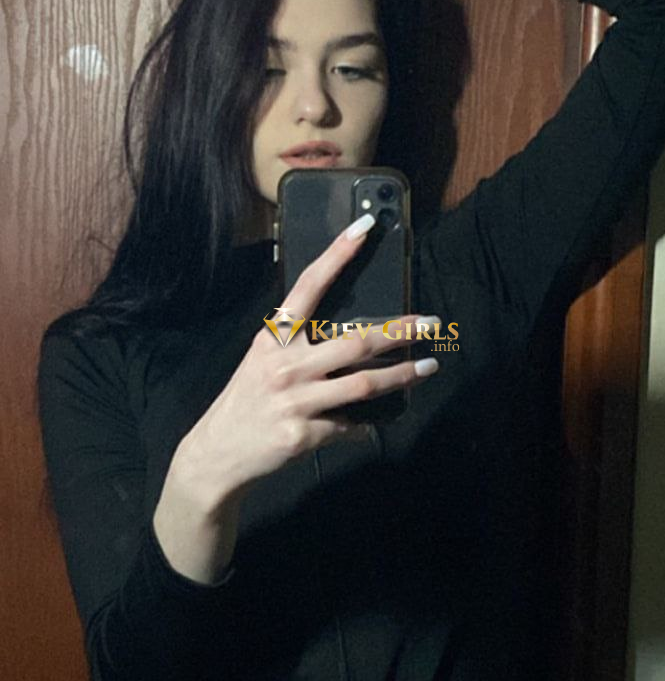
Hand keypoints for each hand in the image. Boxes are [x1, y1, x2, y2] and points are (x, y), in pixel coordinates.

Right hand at [174, 217, 439, 511]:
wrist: (217, 453)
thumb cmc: (246, 401)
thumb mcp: (262, 362)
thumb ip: (297, 345)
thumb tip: (350, 335)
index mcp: (274, 338)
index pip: (309, 286)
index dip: (337, 254)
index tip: (365, 226)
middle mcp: (285, 365)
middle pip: (355, 342)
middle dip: (399, 330)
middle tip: (431, 322)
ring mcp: (295, 400)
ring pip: (363, 384)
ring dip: (402, 375)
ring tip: (428, 366)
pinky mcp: (303, 434)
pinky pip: (349, 424)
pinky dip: (366, 423)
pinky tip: (378, 421)